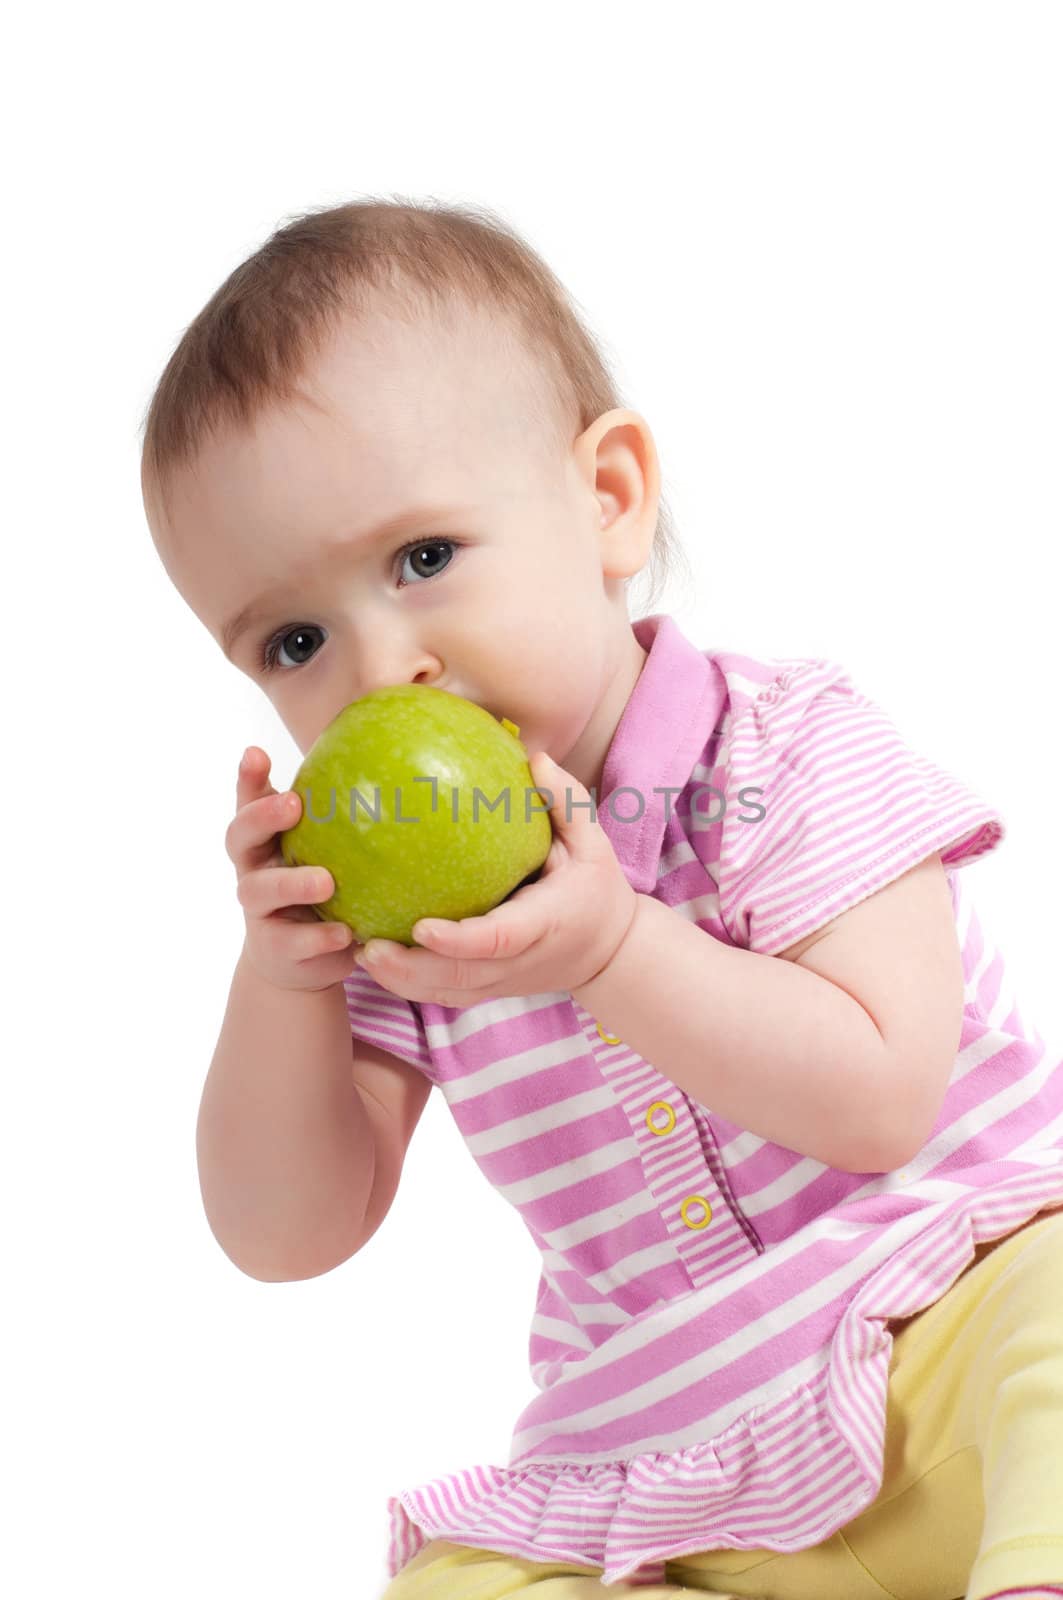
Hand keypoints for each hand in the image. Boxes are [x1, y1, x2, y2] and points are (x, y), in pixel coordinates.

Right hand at [226, 745, 359, 991]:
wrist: (304, 961)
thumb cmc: (324, 890)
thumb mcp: (332, 854)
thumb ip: (349, 822)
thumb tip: (404, 769)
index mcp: (266, 840)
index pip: (249, 802)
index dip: (248, 777)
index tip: (257, 752)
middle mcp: (254, 869)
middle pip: (240, 837)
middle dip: (262, 817)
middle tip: (293, 805)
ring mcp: (259, 910)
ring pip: (259, 891)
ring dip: (290, 883)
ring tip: (325, 882)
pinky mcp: (275, 947)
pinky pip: (294, 941)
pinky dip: (318, 936)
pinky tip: (344, 933)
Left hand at [352, 751, 637, 1007]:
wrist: (611, 954)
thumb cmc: (596, 889)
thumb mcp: (593, 843)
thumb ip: (565, 803)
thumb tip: (532, 758)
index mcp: (545, 923)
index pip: (498, 938)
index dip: (460, 940)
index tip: (422, 928)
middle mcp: (521, 960)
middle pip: (461, 977)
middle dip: (413, 968)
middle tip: (367, 946)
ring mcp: (504, 981)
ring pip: (447, 993)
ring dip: (403, 982)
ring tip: (358, 954)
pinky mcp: (491, 989)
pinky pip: (446, 995)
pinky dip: (411, 986)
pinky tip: (375, 964)